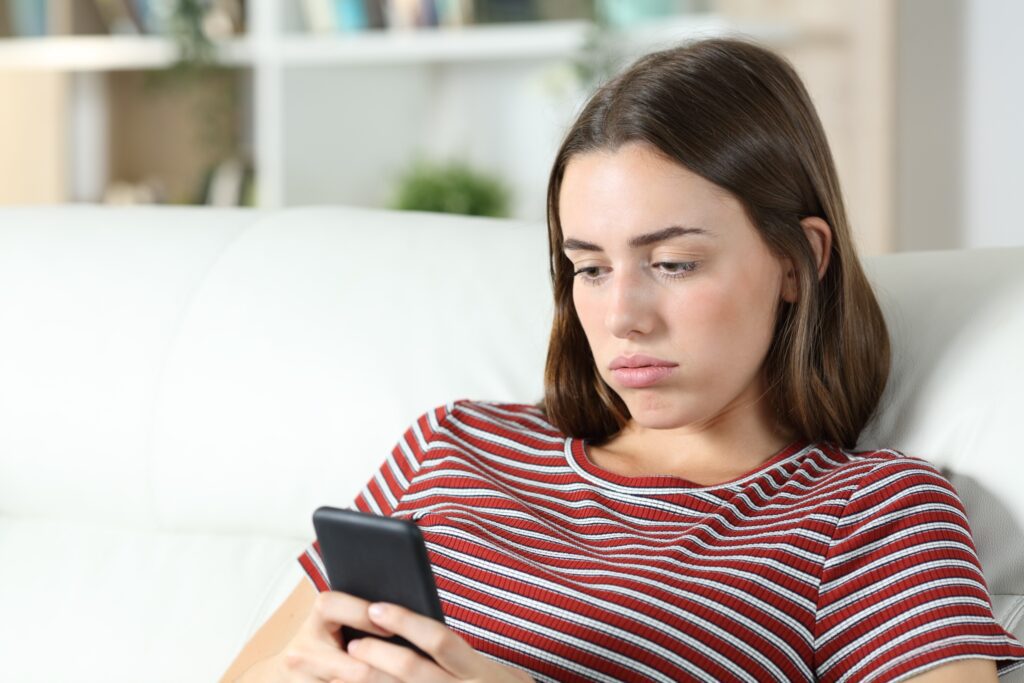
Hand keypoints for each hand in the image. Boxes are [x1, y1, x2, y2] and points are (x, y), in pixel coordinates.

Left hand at [277, 590, 532, 682]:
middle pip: (412, 669)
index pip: (439, 639)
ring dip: (370, 676)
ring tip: (348, 665)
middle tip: (353, 641)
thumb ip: (452, 650)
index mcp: (478, 670)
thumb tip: (403, 617)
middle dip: (378, 653)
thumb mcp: (485, 668)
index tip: (376, 607)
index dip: (406, 622)